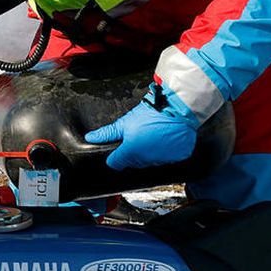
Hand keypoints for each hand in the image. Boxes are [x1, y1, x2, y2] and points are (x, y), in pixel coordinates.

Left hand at [85, 89, 200, 170]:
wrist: (178, 107)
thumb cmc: (152, 112)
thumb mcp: (125, 121)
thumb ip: (107, 133)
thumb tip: (91, 138)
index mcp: (131, 152)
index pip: (115, 163)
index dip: (115, 156)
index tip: (119, 150)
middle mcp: (146, 160)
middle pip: (133, 162)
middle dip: (133, 152)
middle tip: (139, 135)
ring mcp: (163, 159)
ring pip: (151, 161)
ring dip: (150, 152)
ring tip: (153, 135)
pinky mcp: (178, 156)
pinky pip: (169, 158)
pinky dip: (167, 151)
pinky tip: (165, 138)